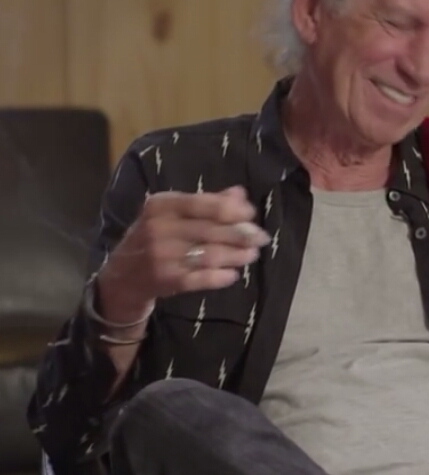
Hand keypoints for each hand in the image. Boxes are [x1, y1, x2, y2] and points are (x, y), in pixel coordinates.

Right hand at [98, 186, 269, 320]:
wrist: (121, 276)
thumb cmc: (153, 238)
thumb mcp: (172, 214)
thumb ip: (206, 202)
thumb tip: (240, 194)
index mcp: (161, 205)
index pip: (202, 204)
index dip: (231, 209)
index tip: (251, 213)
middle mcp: (158, 228)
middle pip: (209, 229)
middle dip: (240, 234)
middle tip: (261, 237)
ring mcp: (161, 255)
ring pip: (208, 254)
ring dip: (235, 255)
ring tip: (252, 255)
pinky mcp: (165, 279)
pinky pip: (198, 278)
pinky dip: (219, 277)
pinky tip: (233, 275)